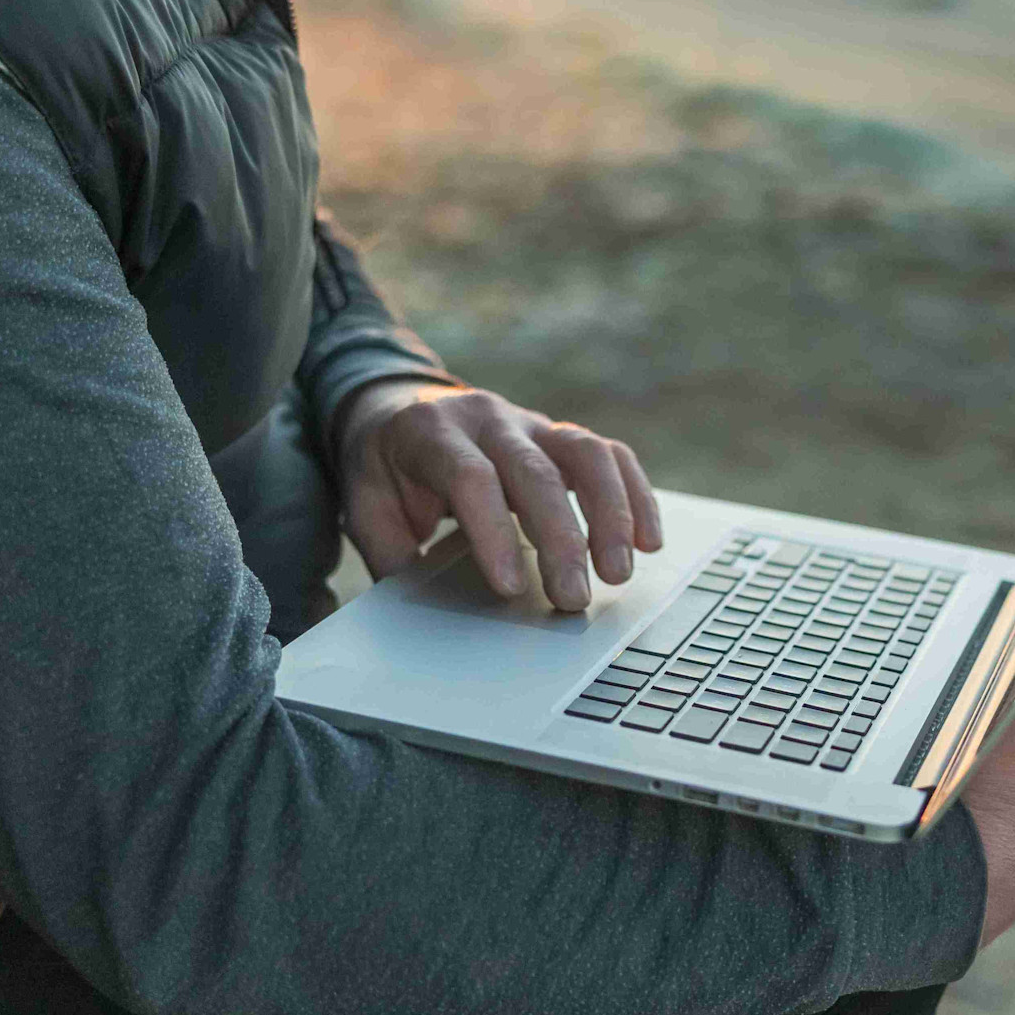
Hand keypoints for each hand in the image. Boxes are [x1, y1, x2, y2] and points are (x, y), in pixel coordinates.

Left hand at [337, 380, 664, 611]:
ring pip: (585, 453)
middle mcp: (487, 418)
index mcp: (431, 432)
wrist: (397, 409)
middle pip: (535, 471)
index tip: (510, 588)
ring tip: (619, 572)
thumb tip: (426, 606)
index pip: (472, 477)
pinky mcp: (559, 435)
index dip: (494, 532)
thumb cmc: (385, 468)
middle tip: (573, 598)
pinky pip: (609, 455)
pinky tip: (649, 540)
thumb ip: (391, 551)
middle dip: (560, 539)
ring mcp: (529, 421)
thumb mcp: (365, 505)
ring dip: (610, 514)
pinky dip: (634, 495)